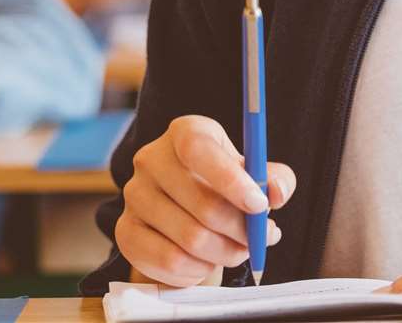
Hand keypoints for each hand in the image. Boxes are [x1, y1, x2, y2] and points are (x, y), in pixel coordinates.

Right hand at [116, 114, 295, 287]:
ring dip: (224, 252)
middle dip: (241, 230)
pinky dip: (198, 269)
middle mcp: (151, 159)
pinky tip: (208, 260)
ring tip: (237, 249)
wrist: (186, 209)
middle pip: (202, 204)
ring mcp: (134, 195)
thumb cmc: (225, 186)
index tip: (260, 205)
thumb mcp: (253, 174)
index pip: (198, 150)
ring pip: (190, 238)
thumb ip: (274, 179)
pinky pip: (169, 261)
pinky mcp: (125, 231)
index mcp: (184, 132)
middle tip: (260, 239)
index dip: (231, 180)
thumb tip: (275, 191)